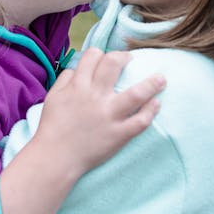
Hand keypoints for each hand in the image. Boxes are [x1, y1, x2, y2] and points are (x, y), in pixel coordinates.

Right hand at [36, 47, 164, 175]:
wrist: (55, 158)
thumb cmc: (53, 127)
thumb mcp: (53, 97)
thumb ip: (65, 79)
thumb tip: (77, 68)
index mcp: (77, 86)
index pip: (93, 56)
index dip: (101, 54)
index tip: (108, 59)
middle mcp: (94, 96)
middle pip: (114, 64)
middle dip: (126, 57)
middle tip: (132, 60)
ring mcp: (108, 116)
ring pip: (136, 94)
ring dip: (152, 83)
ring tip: (161, 79)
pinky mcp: (118, 135)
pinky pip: (140, 121)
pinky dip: (150, 111)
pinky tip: (156, 104)